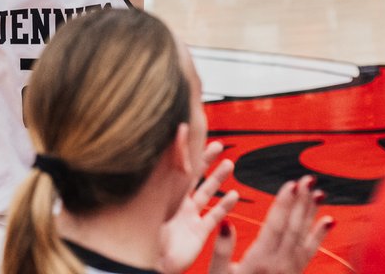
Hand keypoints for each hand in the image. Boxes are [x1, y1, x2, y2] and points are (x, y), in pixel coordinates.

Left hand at [157, 142, 238, 273]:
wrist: (152, 256)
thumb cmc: (150, 220)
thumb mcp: (163, 183)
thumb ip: (174, 157)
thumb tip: (180, 128)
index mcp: (165, 187)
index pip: (181, 162)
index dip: (191, 148)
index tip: (200, 132)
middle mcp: (176, 199)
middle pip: (195, 175)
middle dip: (207, 160)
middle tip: (219, 145)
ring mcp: (187, 216)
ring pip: (206, 193)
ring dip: (218, 179)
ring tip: (230, 165)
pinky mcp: (197, 232)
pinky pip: (214, 216)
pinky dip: (225, 205)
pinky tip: (234, 195)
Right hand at [209, 176, 332, 273]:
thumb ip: (223, 249)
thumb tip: (227, 221)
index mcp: (260, 262)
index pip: (276, 227)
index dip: (284, 204)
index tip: (291, 184)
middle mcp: (280, 266)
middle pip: (294, 228)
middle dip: (301, 202)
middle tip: (309, 180)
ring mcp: (290, 272)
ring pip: (304, 238)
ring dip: (312, 214)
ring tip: (319, 193)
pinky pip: (310, 253)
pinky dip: (319, 235)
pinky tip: (327, 222)